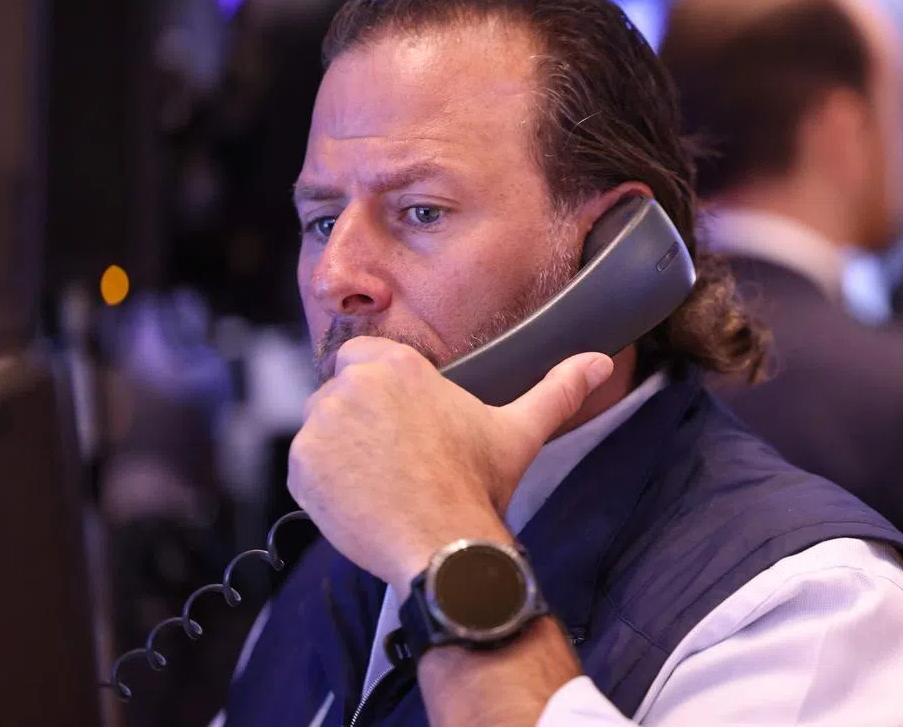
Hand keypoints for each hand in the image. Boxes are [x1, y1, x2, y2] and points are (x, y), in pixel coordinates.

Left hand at [288, 336, 613, 594]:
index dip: (381, 391)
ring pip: (322, 429)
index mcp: (399, 367)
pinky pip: (304, 465)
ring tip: (382, 484)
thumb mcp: (519, 431)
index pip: (364, 357)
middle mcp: (354, 385)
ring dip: (343, 452)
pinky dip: (324, 483)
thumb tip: (601, 362)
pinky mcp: (301, 465)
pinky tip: (361, 501)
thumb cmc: (478, 486)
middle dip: (361, 423)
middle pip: (341, 393)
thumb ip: (558, 389)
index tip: (400, 424)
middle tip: (396, 461)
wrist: (445, 546)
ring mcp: (322, 425)